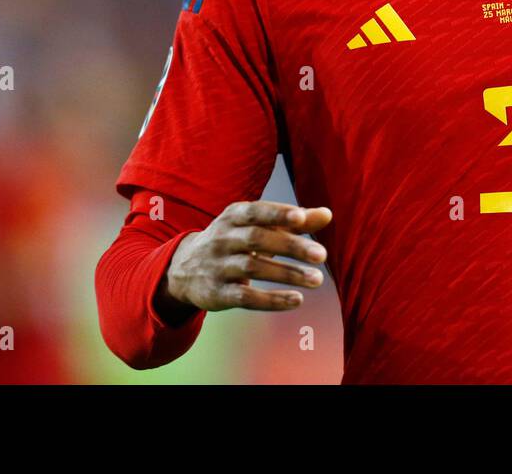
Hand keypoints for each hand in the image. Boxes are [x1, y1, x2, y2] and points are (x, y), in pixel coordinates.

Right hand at [156, 201, 332, 322]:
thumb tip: (327, 215)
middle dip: (291, 246)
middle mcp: (223, 238)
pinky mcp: (217, 293)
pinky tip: (297, 300)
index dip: (278, 215)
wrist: (184, 269)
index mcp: (234, 216)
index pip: (257, 212)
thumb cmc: (235, 241)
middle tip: (322, 255)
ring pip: (253, 268)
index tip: (301, 219)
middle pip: (258, 239)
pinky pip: (245, 297)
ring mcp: (218, 266)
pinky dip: (271, 300)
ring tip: (317, 280)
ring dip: (287, 274)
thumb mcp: (257, 226)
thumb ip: (293, 221)